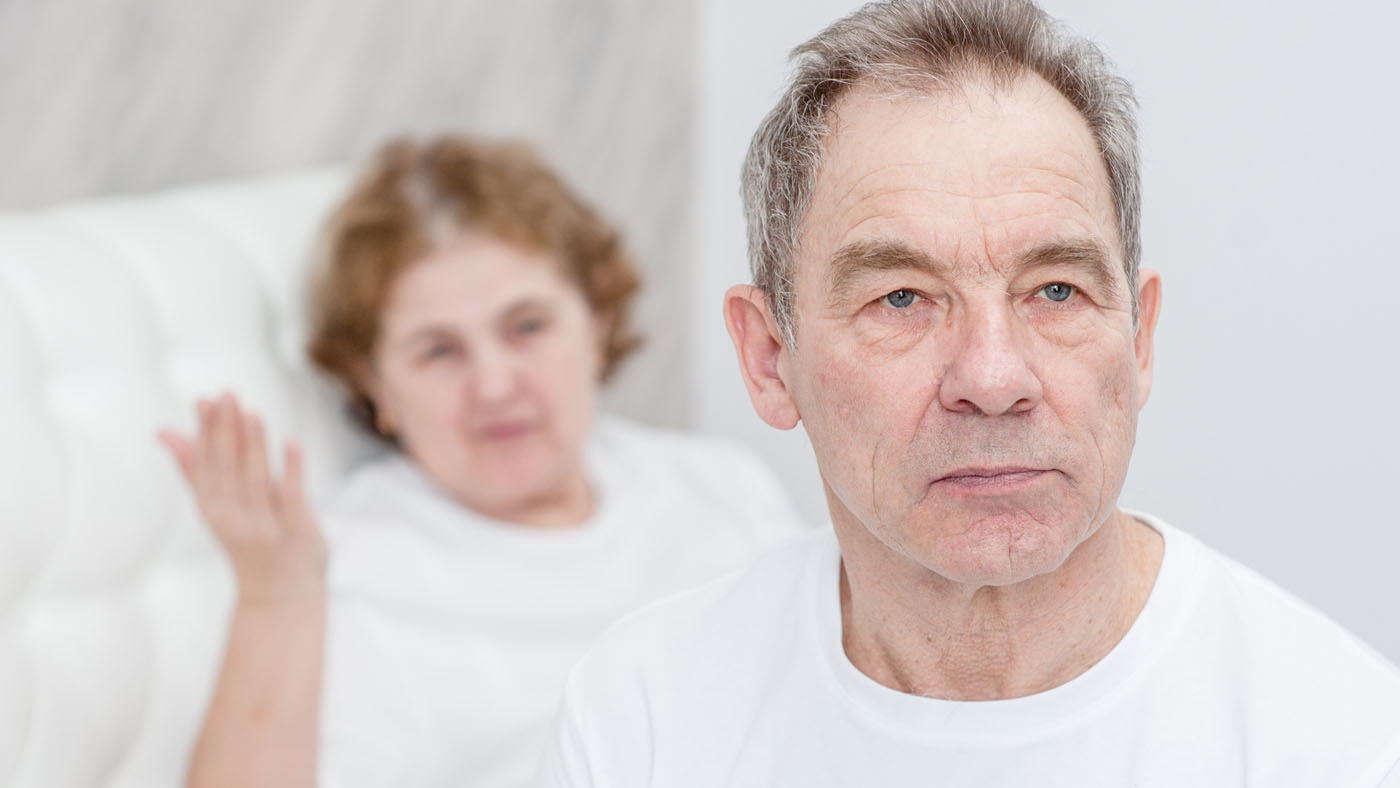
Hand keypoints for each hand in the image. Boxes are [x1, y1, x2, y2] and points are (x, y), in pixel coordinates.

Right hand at [159, 393, 327, 604]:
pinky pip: (292, 497)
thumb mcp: (216, 507)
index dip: (204, 433)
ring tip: (251, 412)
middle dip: (226, 432)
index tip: (205, 400)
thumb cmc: (247, 541)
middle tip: (227, 395)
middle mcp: (234, 519)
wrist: (280, 596)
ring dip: (254, 445)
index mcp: (212, 510)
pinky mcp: (296, 531)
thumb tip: (163, 431)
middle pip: (227, 469)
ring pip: (257, 480)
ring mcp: (265, 527)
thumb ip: (194, 468)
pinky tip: (291, 441)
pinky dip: (292, 469)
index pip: (205, 465)